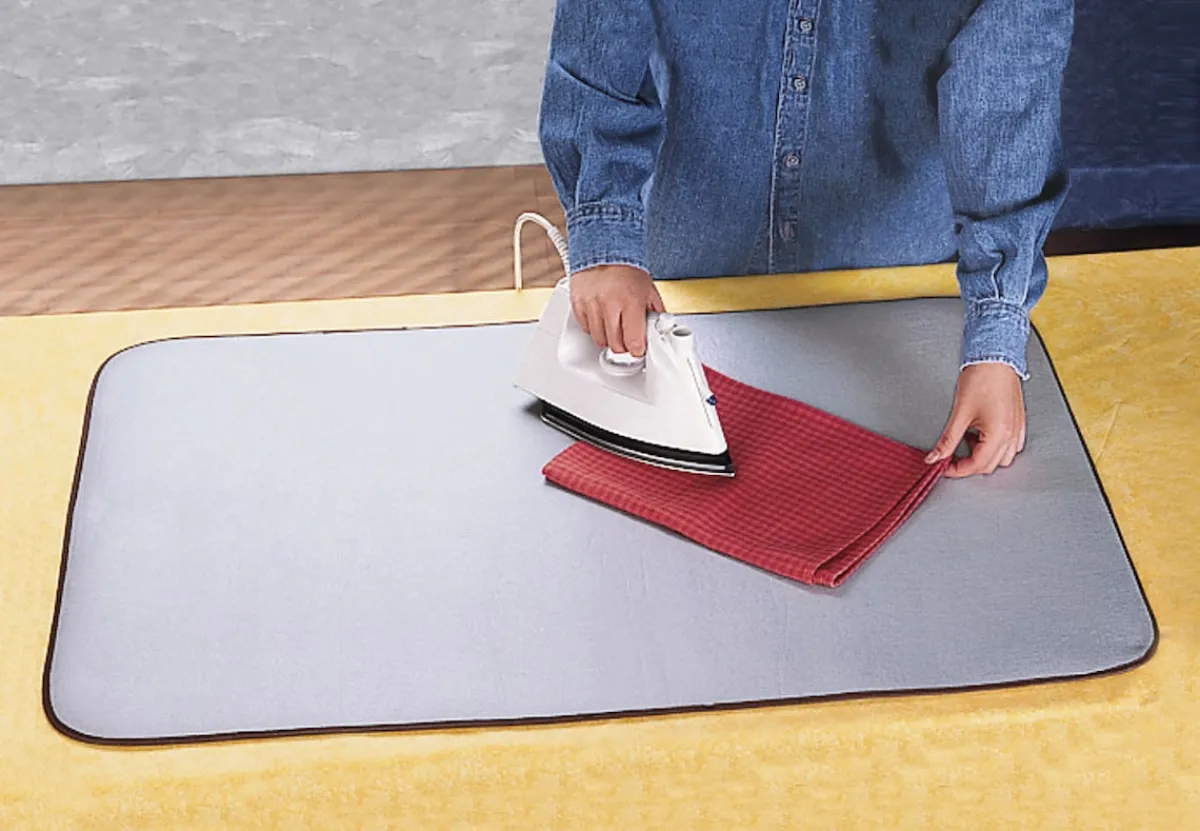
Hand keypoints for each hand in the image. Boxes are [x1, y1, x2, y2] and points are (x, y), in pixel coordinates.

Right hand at [570, 264, 665, 356]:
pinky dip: (594, 328)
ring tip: (615, 328)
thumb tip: (659, 330)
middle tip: (628, 340)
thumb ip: (655, 312)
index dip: (637, 349)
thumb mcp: (648, 290)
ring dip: (608, 338)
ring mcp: (592, 305)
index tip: (638, 348)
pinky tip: (602, 319)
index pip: (634, 342)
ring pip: (599, 340)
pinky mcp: (578, 304)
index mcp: (631, 301)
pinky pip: (586, 328)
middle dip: (624, 346)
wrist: (605, 249)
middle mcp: (610, 304)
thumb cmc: (627, 269)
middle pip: (615, 345)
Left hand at [925, 362, 1025, 477]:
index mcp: (999, 434)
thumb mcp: (960, 413)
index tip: (943, 467)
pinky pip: (1010, 445)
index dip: (957, 470)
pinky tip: (981, 435)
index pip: (977, 466)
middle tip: (950, 456)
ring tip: (966, 440)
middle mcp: (1012, 435)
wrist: (996, 358)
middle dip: (968, 465)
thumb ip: (948, 439)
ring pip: (1002, 458)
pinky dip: (994, 446)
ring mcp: (1017, 429)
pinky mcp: (1018, 422)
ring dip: (983, 456)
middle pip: (990, 466)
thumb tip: (936, 456)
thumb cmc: (982, 378)